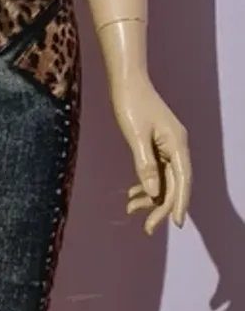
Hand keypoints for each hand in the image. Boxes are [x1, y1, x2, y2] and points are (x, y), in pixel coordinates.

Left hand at [110, 72, 190, 234]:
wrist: (127, 83)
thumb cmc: (132, 105)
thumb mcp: (136, 137)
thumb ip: (145, 166)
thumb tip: (153, 193)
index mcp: (177, 144)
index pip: (183, 180)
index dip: (179, 203)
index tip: (175, 223)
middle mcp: (176, 147)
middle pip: (174, 184)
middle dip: (161, 207)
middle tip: (146, 227)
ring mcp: (168, 147)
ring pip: (164, 180)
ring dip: (150, 197)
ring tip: (131, 208)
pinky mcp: (157, 146)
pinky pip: (156, 172)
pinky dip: (146, 185)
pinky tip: (133, 194)